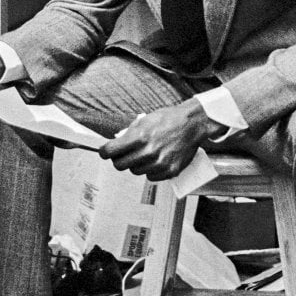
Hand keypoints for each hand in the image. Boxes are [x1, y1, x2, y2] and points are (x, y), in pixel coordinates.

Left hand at [99, 99, 224, 180]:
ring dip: (136, 164)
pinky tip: (155, 159)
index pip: (111, 151)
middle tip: (122, 154)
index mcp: (140, 137)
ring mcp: (159, 164)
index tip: (104, 152)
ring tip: (145, 154)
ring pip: (135, 171)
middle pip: (120, 165)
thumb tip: (116, 143)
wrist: (192, 124)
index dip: (104, 152)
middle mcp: (148, 152)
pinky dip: (149, 170)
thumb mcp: (145, 120)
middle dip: (118, 159)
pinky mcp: (169, 171)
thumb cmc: (169, 119)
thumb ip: (129, 133)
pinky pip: (150, 177)